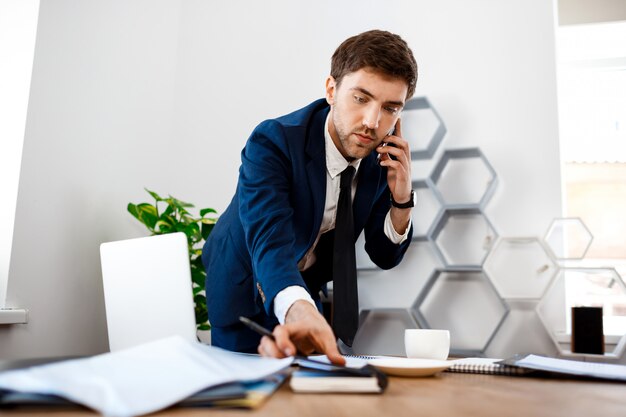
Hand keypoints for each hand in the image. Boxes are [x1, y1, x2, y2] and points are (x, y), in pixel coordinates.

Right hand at [257, 300, 345, 364]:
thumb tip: (340, 362)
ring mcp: (276, 342)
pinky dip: (269, 361)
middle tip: (286, 363)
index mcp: (293, 328)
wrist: (309, 323)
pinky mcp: (275, 351)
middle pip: (267, 341)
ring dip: (270, 358)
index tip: (290, 353)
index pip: (281, 331)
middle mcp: (281, 335)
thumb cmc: (316, 328)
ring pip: (263, 348)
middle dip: (273, 354)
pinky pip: (265, 355)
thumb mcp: (327, 337)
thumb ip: (332, 350)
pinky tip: (281, 367)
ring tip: (283, 366)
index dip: (282, 342)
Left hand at [376, 118, 411, 232]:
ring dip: (388, 149)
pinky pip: (397, 165)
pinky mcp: (403, 174)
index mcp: (403, 155)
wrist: (401, 194)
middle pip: (403, 142)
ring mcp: (406, 166)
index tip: (397, 117)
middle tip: (381, 139)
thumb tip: (380, 148)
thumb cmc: (396, 178)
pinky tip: (381, 163)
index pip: (401, 139)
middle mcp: (406, 158)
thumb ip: (386, 156)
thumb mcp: (389, 165)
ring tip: (378, 151)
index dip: (399, 128)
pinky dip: (388, 162)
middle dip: (392, 138)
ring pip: (401, 152)